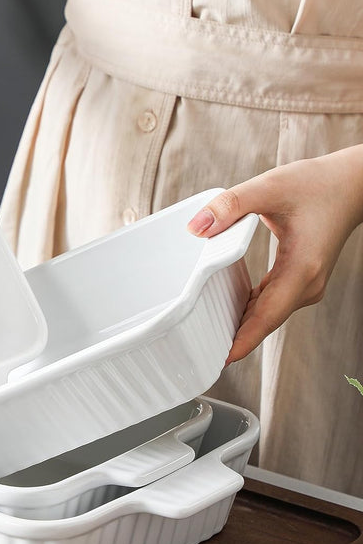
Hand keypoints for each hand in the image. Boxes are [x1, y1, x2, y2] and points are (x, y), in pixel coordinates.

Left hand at [187, 146, 362, 362]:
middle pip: (264, 321)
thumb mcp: (270, 187)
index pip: (267, 316)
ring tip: (203, 336)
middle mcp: (306, 284)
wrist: (352, 183)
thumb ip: (231, 205)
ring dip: (240, 325)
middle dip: (234, 338)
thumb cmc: (317, 183)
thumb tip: (196, 227)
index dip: (243, 340)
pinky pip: (271, 302)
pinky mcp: (300, 279)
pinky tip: (226, 311)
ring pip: (267, 314)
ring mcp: (305, 285)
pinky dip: (249, 310)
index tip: (220, 359)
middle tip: (196, 351)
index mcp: (301, 269)